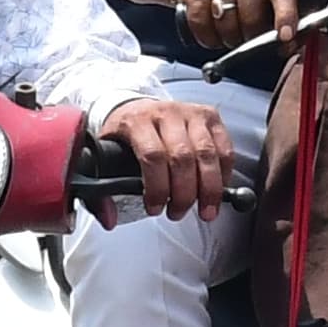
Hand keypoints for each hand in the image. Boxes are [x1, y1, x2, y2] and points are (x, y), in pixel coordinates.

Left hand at [96, 97, 233, 221]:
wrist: (136, 107)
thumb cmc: (124, 136)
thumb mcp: (106, 155)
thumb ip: (103, 189)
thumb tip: (109, 219)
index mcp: (136, 120)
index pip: (152, 156)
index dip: (157, 187)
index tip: (155, 208)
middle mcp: (165, 113)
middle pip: (182, 158)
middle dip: (184, 194)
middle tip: (178, 212)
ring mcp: (190, 112)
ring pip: (207, 154)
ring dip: (209, 189)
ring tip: (205, 210)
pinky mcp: (210, 116)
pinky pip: (224, 148)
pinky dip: (224, 173)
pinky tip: (217, 190)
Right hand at [174, 0, 295, 49]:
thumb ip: (288, 14)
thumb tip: (292, 44)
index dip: (285, 15)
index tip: (285, 36)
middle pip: (252, 18)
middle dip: (255, 37)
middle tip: (255, 37)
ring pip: (228, 27)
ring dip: (233, 39)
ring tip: (236, 31)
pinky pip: (204, 28)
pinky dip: (212, 39)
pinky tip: (218, 31)